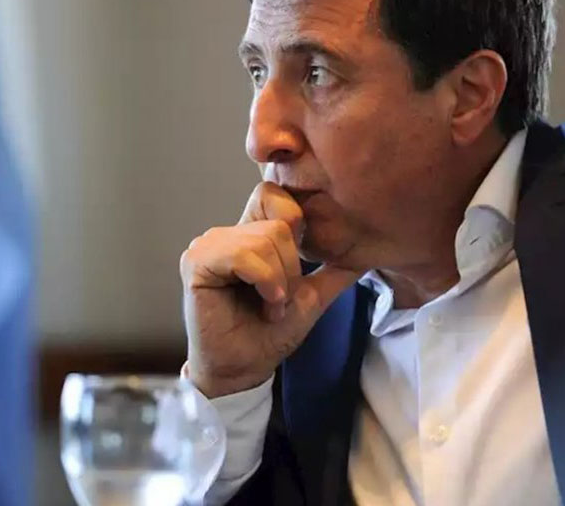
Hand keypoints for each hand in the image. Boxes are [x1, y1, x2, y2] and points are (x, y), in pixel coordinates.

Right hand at [181, 182, 360, 397]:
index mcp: (250, 234)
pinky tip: (265, 305)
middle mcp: (227, 234)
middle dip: (293, 266)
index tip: (302, 264)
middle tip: (283, 299)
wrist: (245, 370)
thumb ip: (334, 271)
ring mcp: (210, 245)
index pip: (274, 193)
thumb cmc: (269, 334)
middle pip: (280, 222)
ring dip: (279, 281)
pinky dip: (265, 282)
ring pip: (265, 238)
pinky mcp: (197, 262)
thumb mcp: (311, 296)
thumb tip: (367, 251)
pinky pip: (244, 255)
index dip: (296, 220)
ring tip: (271, 307)